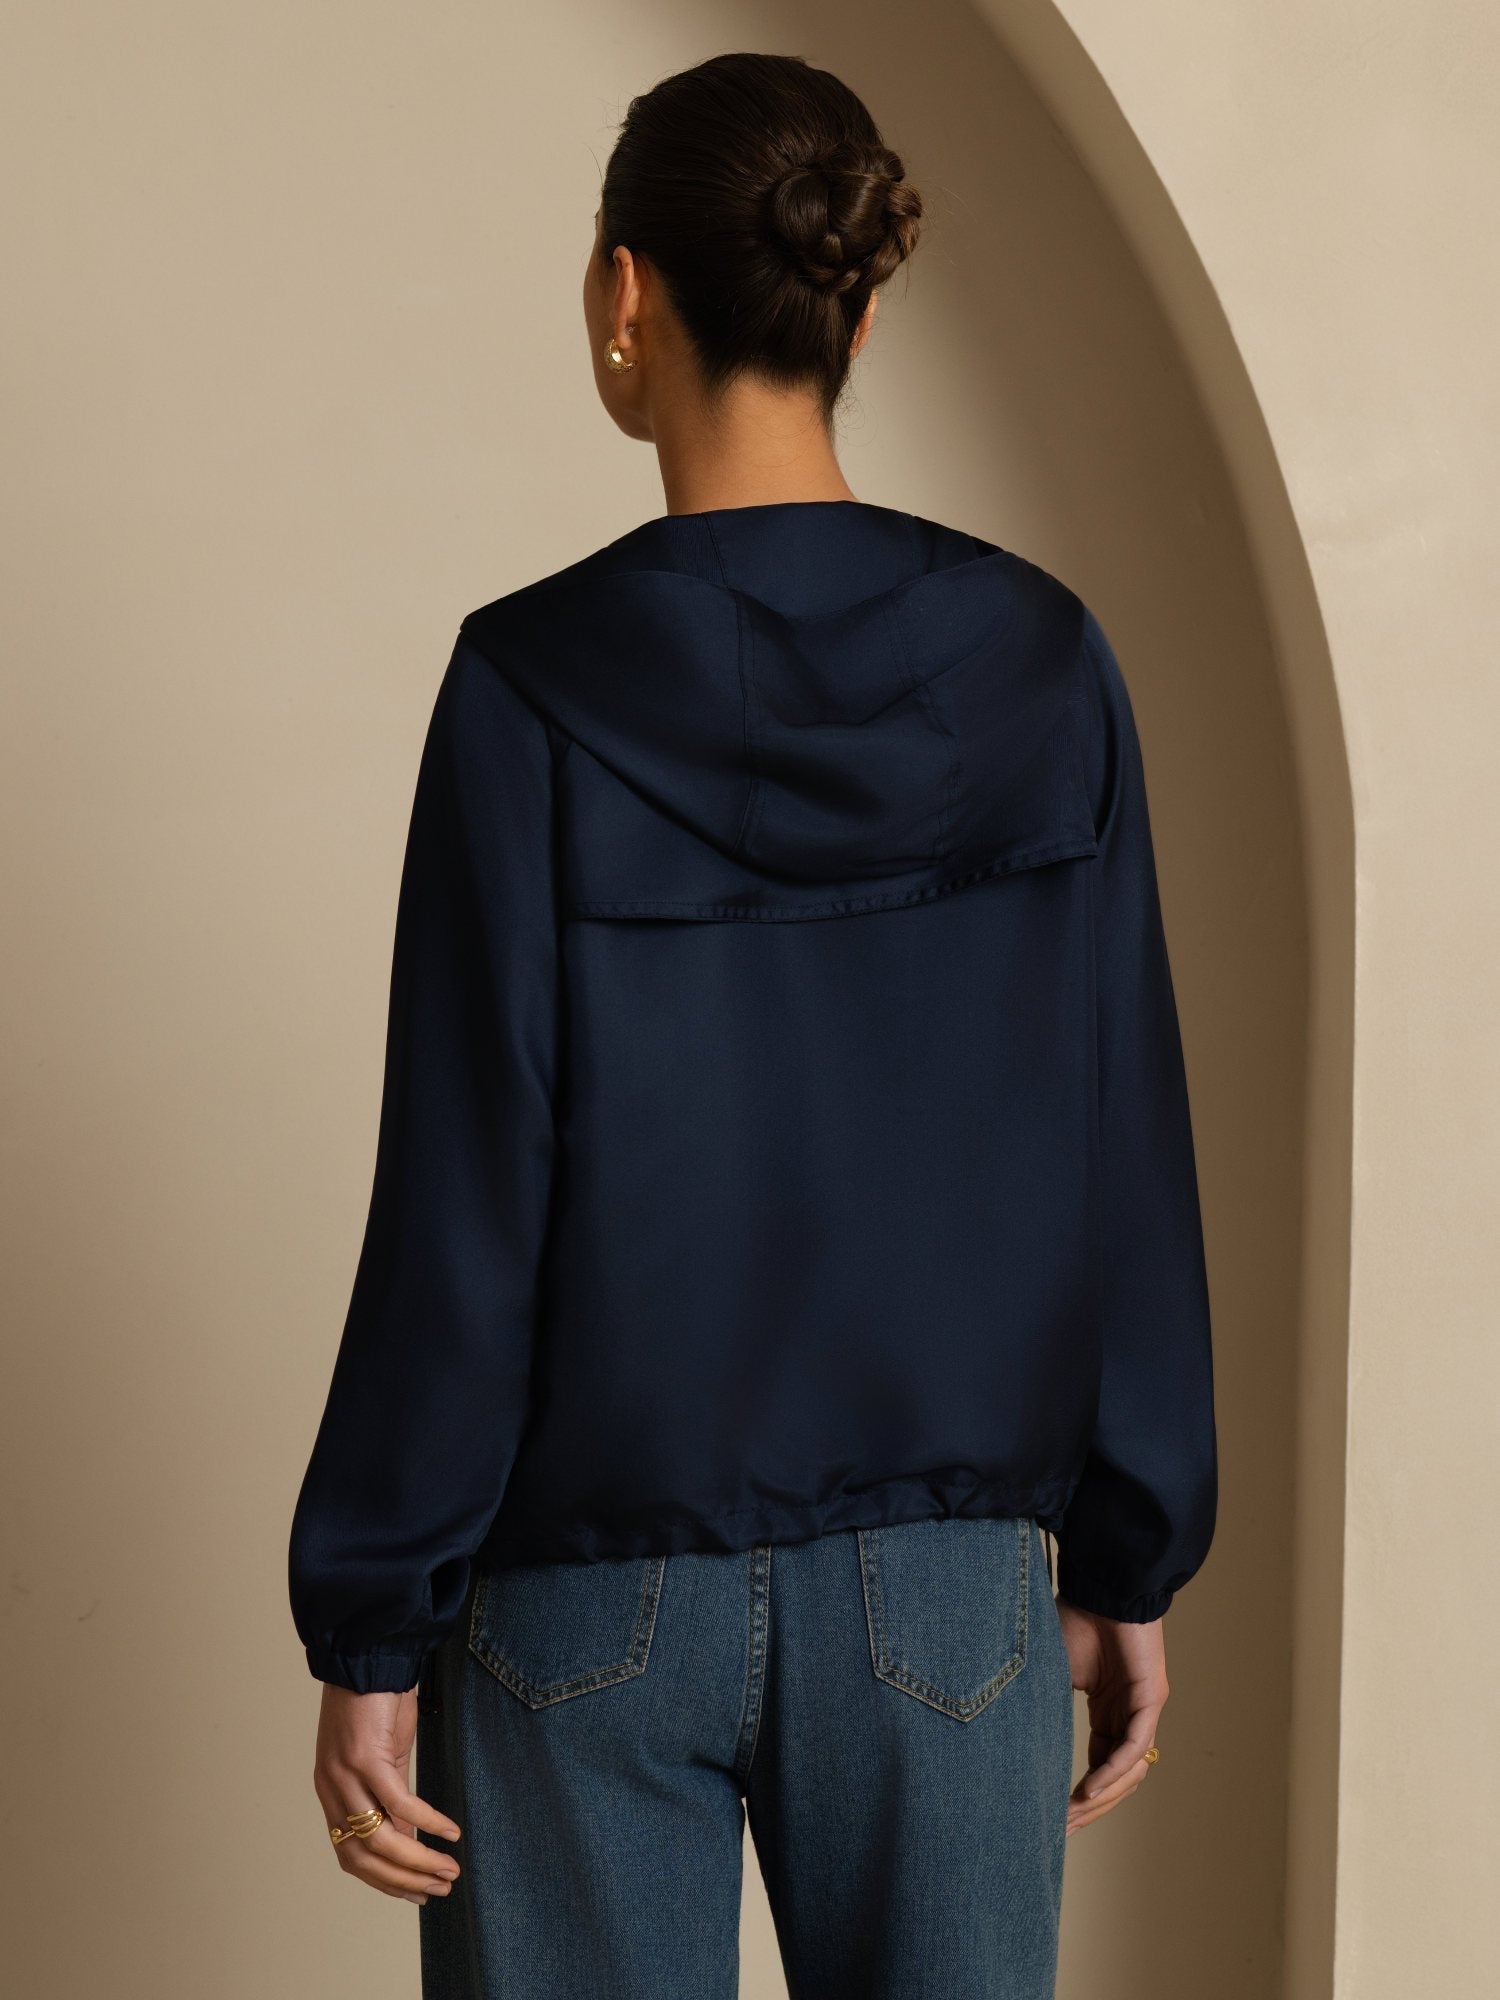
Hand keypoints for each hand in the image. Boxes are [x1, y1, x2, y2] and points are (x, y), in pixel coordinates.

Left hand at [313, 1683, 462, 1904]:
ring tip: (449, 1869)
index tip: (416, 1895)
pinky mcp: (367, 1757)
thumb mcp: (382, 1759)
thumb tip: (408, 1841)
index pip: (351, 1856)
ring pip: (381, 1839)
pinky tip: (450, 1830)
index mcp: (332, 1793)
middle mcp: (333, 1790)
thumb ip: (389, 1801)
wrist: (368, 1656)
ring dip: (418, 1862)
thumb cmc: (376, 1704)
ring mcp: (347, 1776)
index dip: (383, 1882)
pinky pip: (400, 1802)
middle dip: (404, 1881)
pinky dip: (427, 1821)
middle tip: (439, 1889)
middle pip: (364, 1857)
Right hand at [1056, 1601, 1167, 1834]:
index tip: (1053, 1820)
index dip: (1080, 1796)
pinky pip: (1134, 1746)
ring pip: (1129, 1771)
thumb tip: (1005, 1737)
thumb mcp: (1052, 1675)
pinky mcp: (1151, 1698)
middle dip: (1089, 1809)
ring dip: (1101, 1799)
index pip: (1100, 1767)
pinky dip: (1113, 1771)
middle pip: (1116, 1779)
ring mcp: (1144, 1709)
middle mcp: (1130, 1716)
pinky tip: (1089, 1790)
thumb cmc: (1076, 1619)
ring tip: (1070, 1815)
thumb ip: (1043, 1708)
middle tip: (1059, 1831)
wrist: (1101, 1585)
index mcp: (1109, 1712)